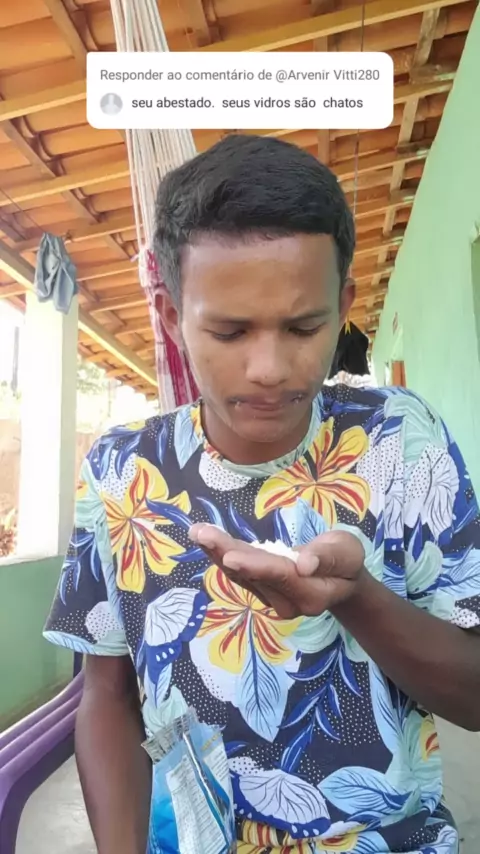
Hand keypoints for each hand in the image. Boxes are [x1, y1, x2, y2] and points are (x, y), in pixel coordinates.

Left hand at [189, 524, 367, 618]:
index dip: (255, 565)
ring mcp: (270, 599)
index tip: (230, 555)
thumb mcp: (348, 553)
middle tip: (201, 533)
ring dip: (217, 552)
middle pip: (253, 575)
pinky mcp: (260, 590)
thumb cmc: (346, 562)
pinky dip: (221, 553)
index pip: (280, 576)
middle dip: (225, 553)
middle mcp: (286, 603)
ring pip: (240, 574)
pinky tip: (204, 538)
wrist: (341, 581)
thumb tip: (304, 564)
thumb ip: (327, 558)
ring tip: (197, 532)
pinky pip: (238, 572)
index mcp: (311, 594)